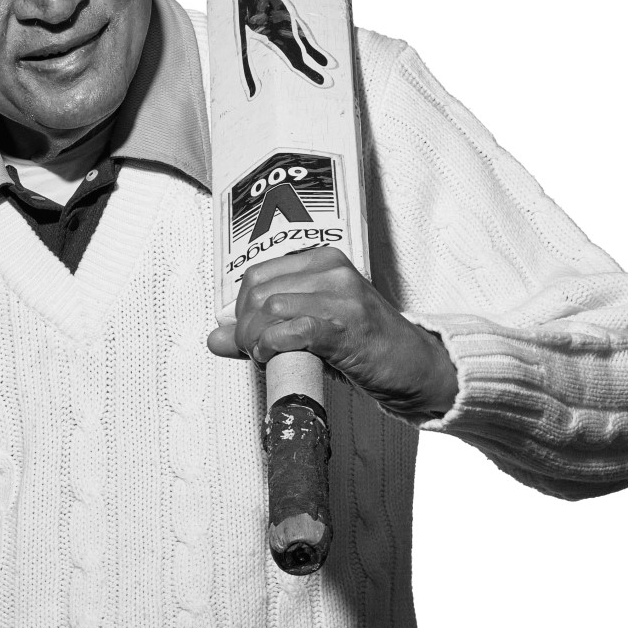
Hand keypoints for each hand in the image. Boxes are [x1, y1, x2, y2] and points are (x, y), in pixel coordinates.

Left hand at [206, 246, 458, 421]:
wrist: (413, 365)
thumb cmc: (363, 344)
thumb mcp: (310, 326)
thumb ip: (260, 329)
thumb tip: (214, 337)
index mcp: (322, 261)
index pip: (256, 274)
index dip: (241, 309)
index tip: (249, 335)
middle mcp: (332, 270)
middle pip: (258, 291)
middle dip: (245, 327)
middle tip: (255, 351)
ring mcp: (341, 296)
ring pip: (270, 309)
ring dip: (257, 340)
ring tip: (268, 357)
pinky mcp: (347, 327)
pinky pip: (293, 330)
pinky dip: (274, 346)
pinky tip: (278, 358)